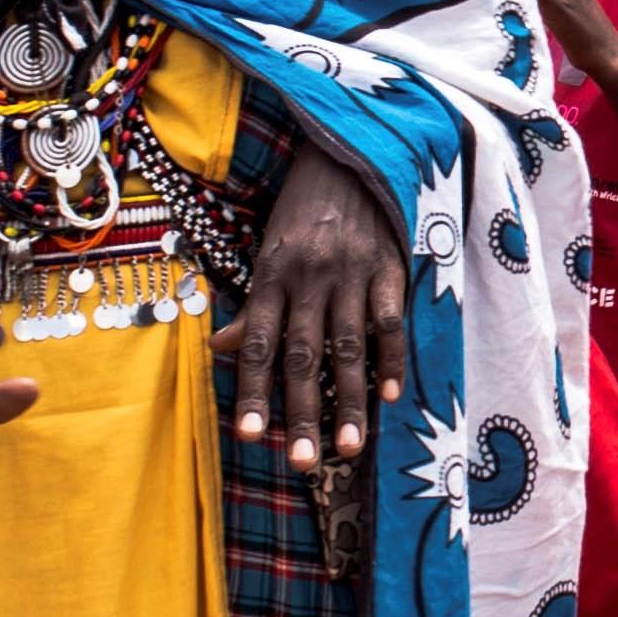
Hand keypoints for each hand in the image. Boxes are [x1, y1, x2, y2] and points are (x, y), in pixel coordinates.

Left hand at [231, 141, 409, 462]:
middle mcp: (308, 279)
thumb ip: (255, 304)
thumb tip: (226, 349)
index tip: (250, 439)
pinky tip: (391, 397)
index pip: (259, 346)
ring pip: (347, 348)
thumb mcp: (269, 250)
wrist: (350, 154)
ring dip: (349, 402)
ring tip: (350, 447)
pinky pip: (390, 321)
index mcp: (271, 276)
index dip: (254, 393)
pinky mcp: (388, 267)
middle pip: (302, 356)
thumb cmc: (304, 210)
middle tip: (303, 462)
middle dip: (302, 413)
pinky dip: (391, 360)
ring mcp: (351, 274)